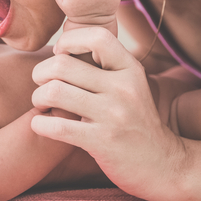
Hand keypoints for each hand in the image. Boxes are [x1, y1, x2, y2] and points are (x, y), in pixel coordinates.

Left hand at [30, 26, 188, 200]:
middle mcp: (124, 88)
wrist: (162, 164)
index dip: (69, 40)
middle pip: (63, 64)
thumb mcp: (130, 85)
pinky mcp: (103, 141)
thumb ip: (105, 65)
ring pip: (55, 91)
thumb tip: (62, 45)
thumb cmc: (135, 121)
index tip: (61, 55)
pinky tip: (41, 125)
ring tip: (42, 104)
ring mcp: (114, 115)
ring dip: (38, 98)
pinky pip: (57, 126)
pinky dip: (39, 124)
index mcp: (131, 69)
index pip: (96, 36)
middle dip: (41, 73)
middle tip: (42, 84)